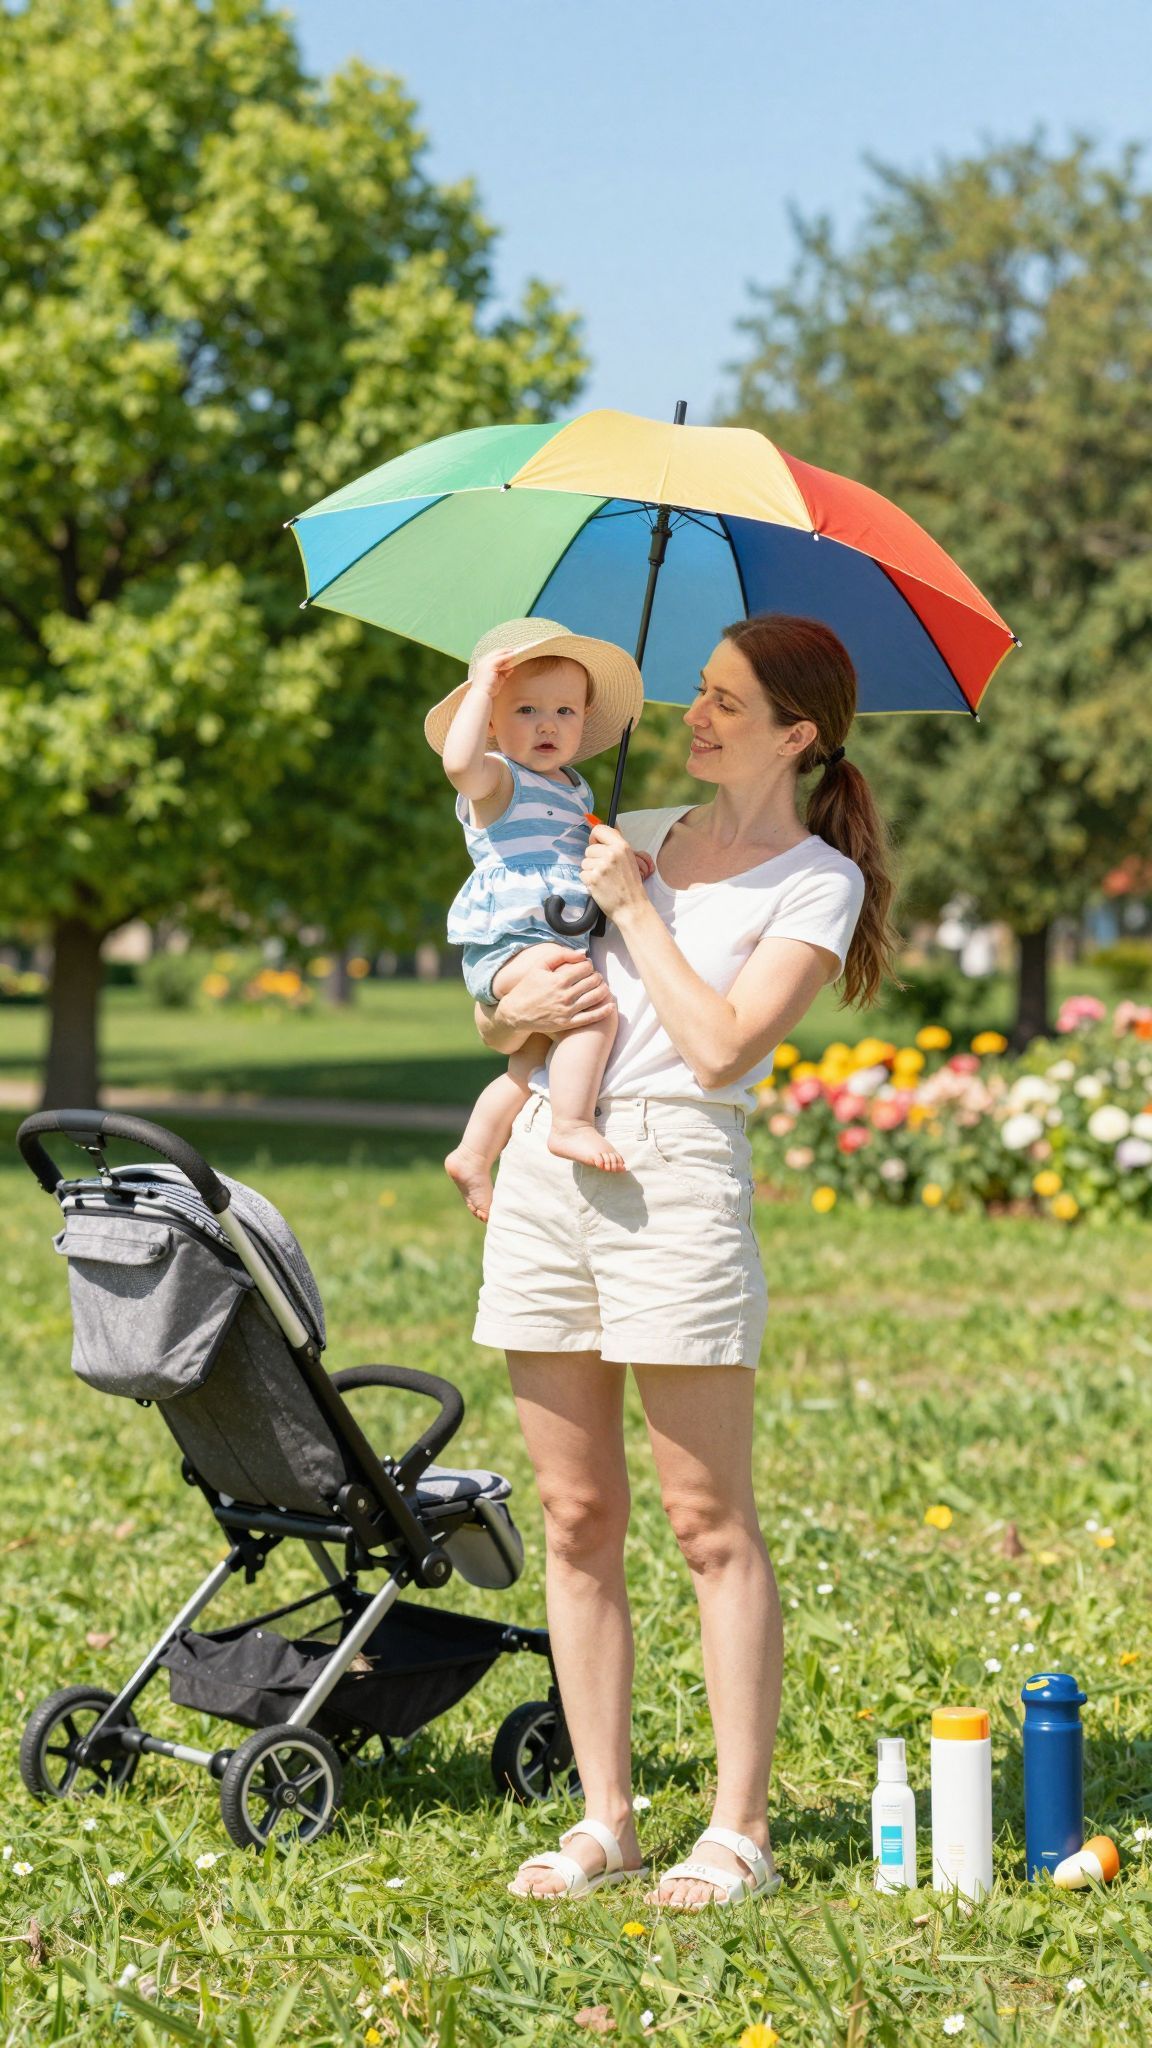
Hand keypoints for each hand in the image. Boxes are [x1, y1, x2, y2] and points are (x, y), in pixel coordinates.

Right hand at [469, 648, 517, 699]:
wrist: (482, 694)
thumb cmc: (488, 689)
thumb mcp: (498, 680)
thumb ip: (504, 674)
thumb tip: (511, 669)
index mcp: (483, 665)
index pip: (493, 657)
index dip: (501, 654)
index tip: (510, 654)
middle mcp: (483, 662)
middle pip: (495, 653)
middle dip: (505, 651)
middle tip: (514, 651)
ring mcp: (485, 662)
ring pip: (498, 654)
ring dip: (507, 653)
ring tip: (515, 652)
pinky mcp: (490, 665)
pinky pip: (501, 658)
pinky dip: (507, 656)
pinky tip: (513, 655)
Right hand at [500, 953, 614, 1034]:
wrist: (515, 1013)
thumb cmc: (527, 988)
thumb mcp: (539, 967)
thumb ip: (560, 956)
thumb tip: (582, 953)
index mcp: (558, 979)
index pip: (585, 968)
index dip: (589, 965)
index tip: (587, 967)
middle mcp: (564, 995)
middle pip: (593, 981)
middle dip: (597, 976)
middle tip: (595, 977)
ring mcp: (567, 1010)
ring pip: (595, 997)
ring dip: (603, 990)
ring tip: (602, 987)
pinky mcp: (567, 1023)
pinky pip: (591, 1017)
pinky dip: (604, 1011)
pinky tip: (610, 1005)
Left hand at [581, 823, 651, 922]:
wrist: (632, 906)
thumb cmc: (630, 884)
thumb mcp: (628, 859)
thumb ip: (615, 847)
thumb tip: (597, 836)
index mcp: (621, 846)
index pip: (599, 829)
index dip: (595, 838)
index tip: (597, 846)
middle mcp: (611, 853)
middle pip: (589, 849)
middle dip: (593, 860)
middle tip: (605, 871)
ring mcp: (601, 866)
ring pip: (584, 862)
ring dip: (590, 871)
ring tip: (604, 879)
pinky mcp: (593, 878)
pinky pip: (582, 874)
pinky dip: (588, 881)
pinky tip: (599, 886)